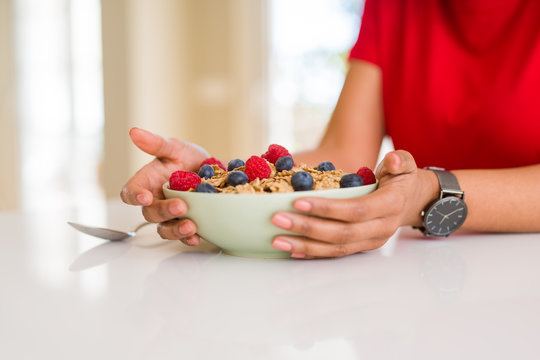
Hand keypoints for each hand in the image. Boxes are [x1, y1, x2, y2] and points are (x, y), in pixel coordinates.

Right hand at [120, 128, 208, 244]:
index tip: (145, 197)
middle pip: (150, 213)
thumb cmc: (187, 159)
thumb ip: (156, 144)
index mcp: (146, 183)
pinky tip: (196, 237)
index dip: (134, 196)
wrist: (214, 171)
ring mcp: (169, 216)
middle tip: (181, 207)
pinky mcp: (184, 224)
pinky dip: (188, 238)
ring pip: (164, 229)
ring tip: (190, 226)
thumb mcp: (175, 148)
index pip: (130, 192)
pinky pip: (182, 236)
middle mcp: (155, 201)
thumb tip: (134, 132)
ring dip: (175, 230)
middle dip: (164, 212)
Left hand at [270, 150, 438, 258]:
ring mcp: (370, 241)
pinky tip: (291, 250)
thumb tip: (393, 161)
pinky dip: (312, 253)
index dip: (327, 208)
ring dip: (304, 245)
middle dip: (307, 228)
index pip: (356, 210)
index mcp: (390, 206)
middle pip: (341, 233)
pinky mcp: (361, 247)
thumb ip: (401, 160)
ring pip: (335, 248)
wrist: (413, 202)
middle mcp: (380, 229)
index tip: (298, 201)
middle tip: (277, 219)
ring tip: (277, 240)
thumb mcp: (406, 165)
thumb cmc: (402, 180)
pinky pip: (335, 254)